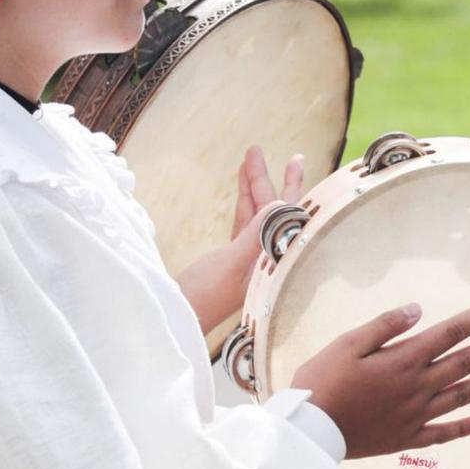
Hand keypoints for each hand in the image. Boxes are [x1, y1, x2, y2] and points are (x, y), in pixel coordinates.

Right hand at [176, 147, 303, 332]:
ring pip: (256, 215)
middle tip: (259, 149)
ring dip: (253, 187)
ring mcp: (249, 260)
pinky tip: (242, 187)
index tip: (294, 159)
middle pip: (272, 213)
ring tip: (250, 158)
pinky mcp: (232, 260)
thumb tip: (281, 205)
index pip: (289, 218)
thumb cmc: (202, 298)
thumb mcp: (232, 264)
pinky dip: (243, 204)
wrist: (175, 319)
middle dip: (266, 179)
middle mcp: (266, 260)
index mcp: (272, 263)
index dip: (291, 186)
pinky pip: (243, 224)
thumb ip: (256, 235)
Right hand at [291, 298, 469, 458]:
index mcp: (403, 359)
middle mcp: (417, 386)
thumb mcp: (346, 343)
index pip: (450, 333)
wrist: (311, 428)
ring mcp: (415, 414)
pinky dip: (464, 428)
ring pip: (462, 396)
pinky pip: (443, 433)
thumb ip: (384, 327)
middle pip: (465, 363)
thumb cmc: (322, 380)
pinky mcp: (406, 438)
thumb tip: (417, 310)